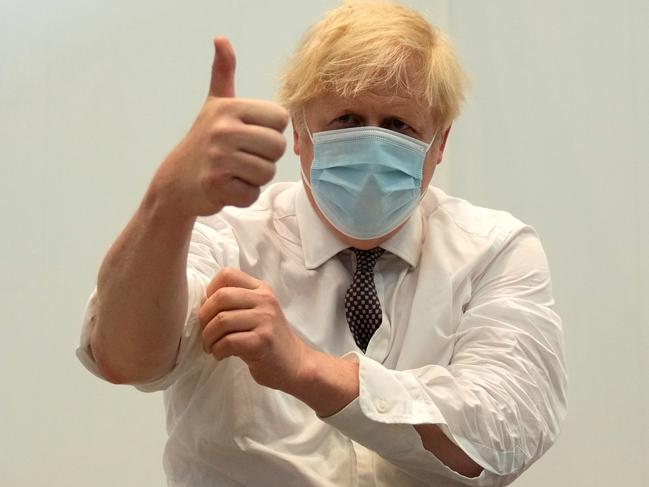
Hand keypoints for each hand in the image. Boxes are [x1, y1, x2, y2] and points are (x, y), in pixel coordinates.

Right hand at [151, 37, 288, 216]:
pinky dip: (243, 195)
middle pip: (277, 148)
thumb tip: (221, 39)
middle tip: (243, 157)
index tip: (250, 136)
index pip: (280, 119)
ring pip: (267, 173)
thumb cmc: (204, 141)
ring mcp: (219, 159)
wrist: (176, 181)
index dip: (270, 131)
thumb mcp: (215, 105)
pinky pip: (252, 194)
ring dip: (255, 178)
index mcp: (229, 108)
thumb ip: (223, 74)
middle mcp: (223, 130)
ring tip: (235, 171)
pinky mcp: (217, 186)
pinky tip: (227, 186)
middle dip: (265, 157)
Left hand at [198, 268, 311, 392]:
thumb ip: (234, 303)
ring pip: (221, 320)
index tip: (210, 310)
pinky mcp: (263, 341)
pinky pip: (228, 341)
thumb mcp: (256, 312)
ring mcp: (266, 319)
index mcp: (261, 289)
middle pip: (220, 297)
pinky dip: (217, 351)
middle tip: (206, 333)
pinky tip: (221, 355)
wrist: (295, 364)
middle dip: (204, 317)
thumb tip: (202, 302)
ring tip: (211, 347)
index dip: (210, 291)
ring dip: (208, 337)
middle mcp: (265, 300)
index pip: (227, 274)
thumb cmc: (267, 339)